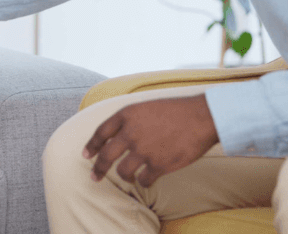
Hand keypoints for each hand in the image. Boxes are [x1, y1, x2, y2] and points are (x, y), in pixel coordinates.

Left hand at [82, 95, 218, 187]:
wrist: (202, 117)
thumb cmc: (177, 110)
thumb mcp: (146, 106)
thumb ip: (130, 120)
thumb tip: (118, 136)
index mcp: (127, 115)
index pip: (101, 132)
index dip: (91, 145)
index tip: (86, 155)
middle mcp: (130, 133)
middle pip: (106, 156)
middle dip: (98, 169)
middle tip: (95, 177)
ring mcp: (143, 150)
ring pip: (123, 172)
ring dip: (125, 177)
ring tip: (130, 177)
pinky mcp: (158, 165)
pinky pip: (144, 180)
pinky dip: (144, 181)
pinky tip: (147, 179)